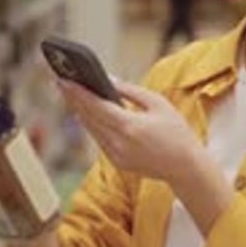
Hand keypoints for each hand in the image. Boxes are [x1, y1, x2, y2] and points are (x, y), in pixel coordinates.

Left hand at [58, 77, 201, 185]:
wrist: (185, 167)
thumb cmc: (176, 131)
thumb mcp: (158, 104)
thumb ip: (131, 91)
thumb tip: (108, 79)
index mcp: (129, 126)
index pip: (95, 106)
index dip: (77, 92)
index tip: (63, 79)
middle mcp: (119, 143)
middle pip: (88, 117)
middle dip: (73, 98)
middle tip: (60, 81)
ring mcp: (116, 155)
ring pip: (91, 129)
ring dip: (79, 111)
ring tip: (70, 94)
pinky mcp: (117, 162)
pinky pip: (99, 140)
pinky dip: (92, 125)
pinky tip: (86, 112)